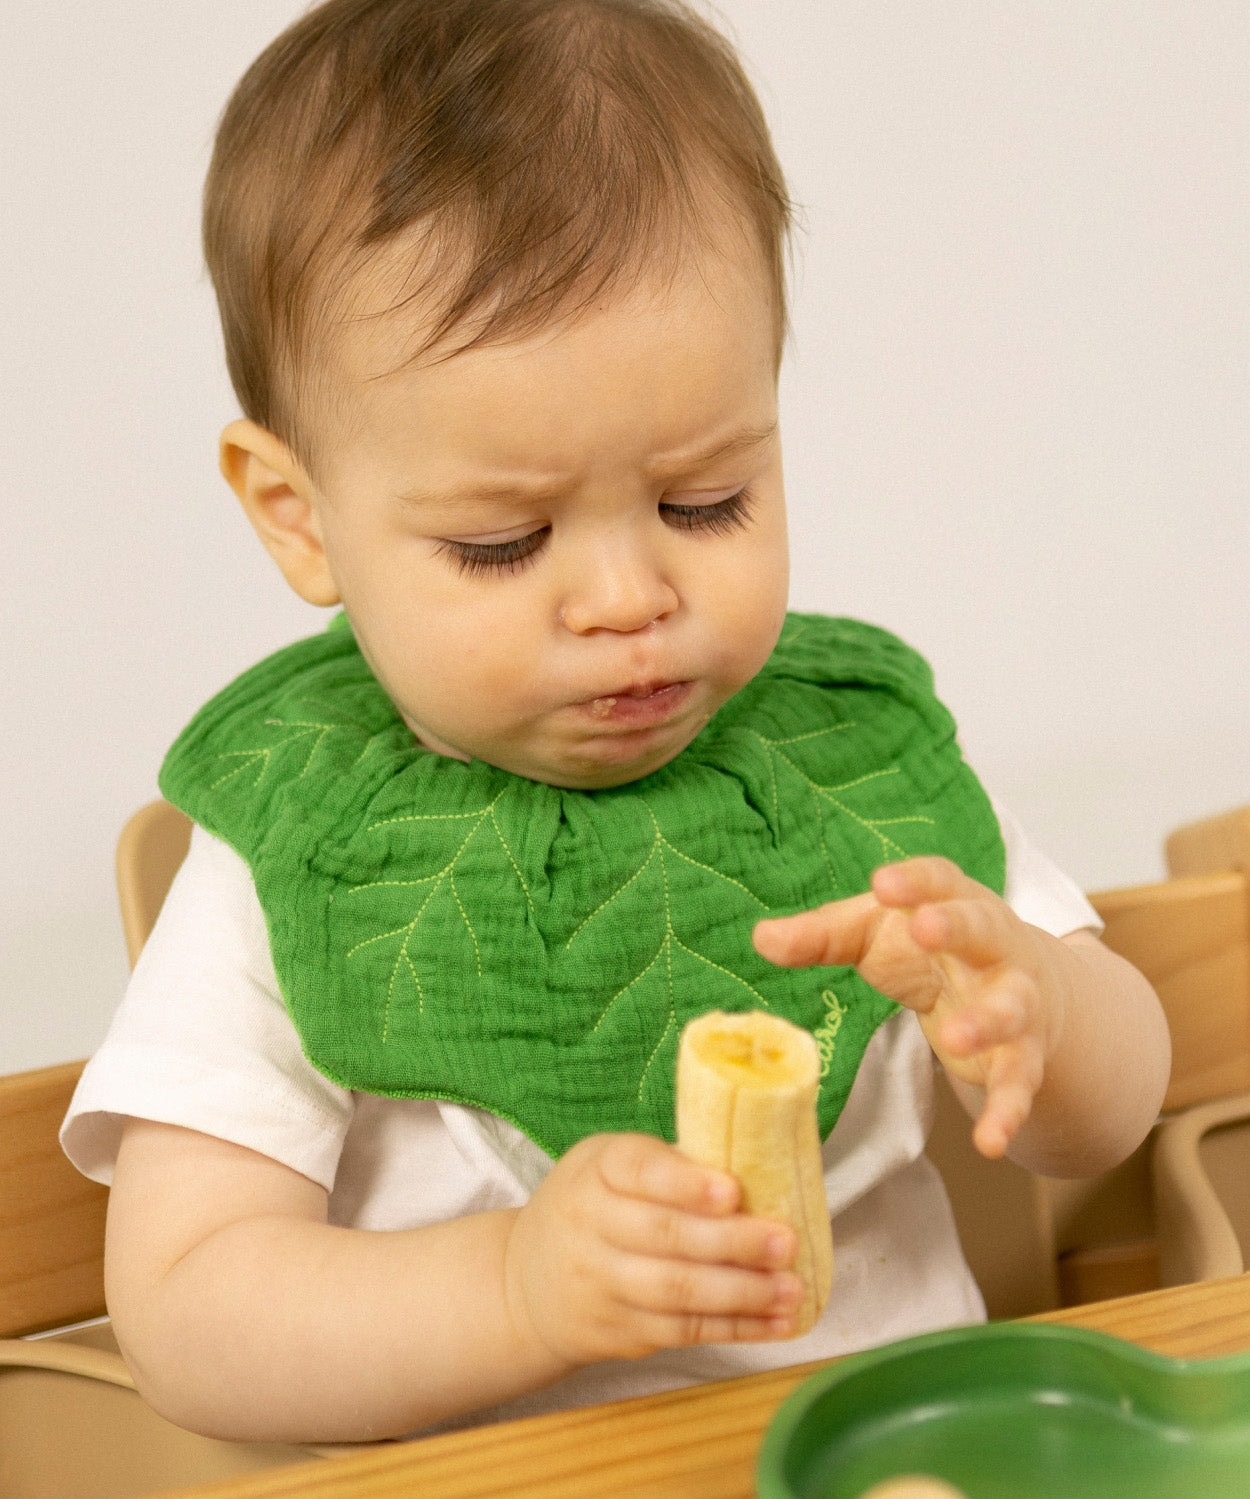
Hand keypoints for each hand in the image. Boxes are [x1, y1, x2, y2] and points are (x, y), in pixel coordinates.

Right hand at [502, 1132, 802, 1367]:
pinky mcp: (618, 1331)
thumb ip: (667, 1165)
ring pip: (678, 1292)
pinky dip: (735, 1329)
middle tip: (785, 1242)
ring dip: (743, 1293)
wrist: (524, 1281)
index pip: (638, 1169)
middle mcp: (590, 1224)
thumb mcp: (607, 1164)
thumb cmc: (590, 1205)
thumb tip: (756, 1170)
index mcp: (596, 1169)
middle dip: (733, 1242)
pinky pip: (683, 1332)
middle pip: (666, 1236)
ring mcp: (601, 1284)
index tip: (732, 1191)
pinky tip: (775, 1324)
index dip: (686, 1183)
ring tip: (791, 1289)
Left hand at [753, 857, 1064, 1158]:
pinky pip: (1019, 1081)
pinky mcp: (1022, 1054)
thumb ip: (823, 934)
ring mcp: (1016, 999)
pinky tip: (991, 1140)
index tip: (881, 882)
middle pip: (981, 928)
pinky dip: (1008, 1110)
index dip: (913, 880)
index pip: (938, 878)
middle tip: (925, 928)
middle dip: (955, 927)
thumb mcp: (874, 933)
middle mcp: (994, 945)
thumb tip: (761, 937)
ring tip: (953, 1036)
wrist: (1022, 988)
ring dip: (986, 1021)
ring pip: (1010, 1007)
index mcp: (954, 901)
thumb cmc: (930, 949)